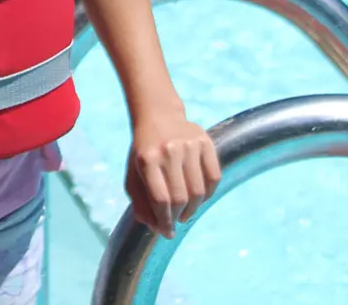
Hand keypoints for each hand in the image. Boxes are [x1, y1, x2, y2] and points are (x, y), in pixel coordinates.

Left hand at [125, 109, 220, 238]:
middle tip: (176, 220)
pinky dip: (208, 194)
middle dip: (178, 216)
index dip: (165, 221)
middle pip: (180, 198)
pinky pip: (214, 178)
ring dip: (193, 209)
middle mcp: (169, 150)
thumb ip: (139, 201)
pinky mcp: (205, 141)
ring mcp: (189, 145)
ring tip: (186, 211)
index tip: (167, 232)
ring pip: (198, 192)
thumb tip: (156, 228)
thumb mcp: (133, 172)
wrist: (157, 114)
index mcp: (147, 159)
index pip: (160, 199)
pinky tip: (199, 196)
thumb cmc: (144, 150)